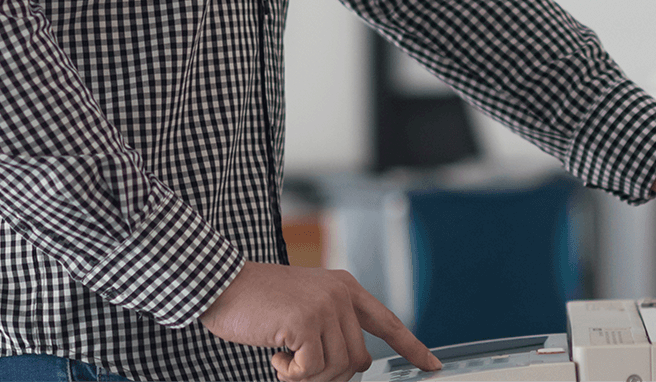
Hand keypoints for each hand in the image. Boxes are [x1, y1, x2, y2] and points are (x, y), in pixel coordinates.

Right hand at [200, 262, 442, 381]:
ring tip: (283, 356)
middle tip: (299, 368)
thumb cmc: (259, 303)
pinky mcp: (306, 322)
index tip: (433, 366)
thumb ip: (332, 328)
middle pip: (359, 360)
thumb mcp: (306, 307)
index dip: (412, 347)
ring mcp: (325, 306)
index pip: (388, 322)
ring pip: (337, 368)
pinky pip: (311, 370)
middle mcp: (341, 294)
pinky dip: (290, 374)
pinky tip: (274, 354)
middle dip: (331, 376)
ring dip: (307, 376)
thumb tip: (353, 368)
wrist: (222, 284)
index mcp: (346, 287)